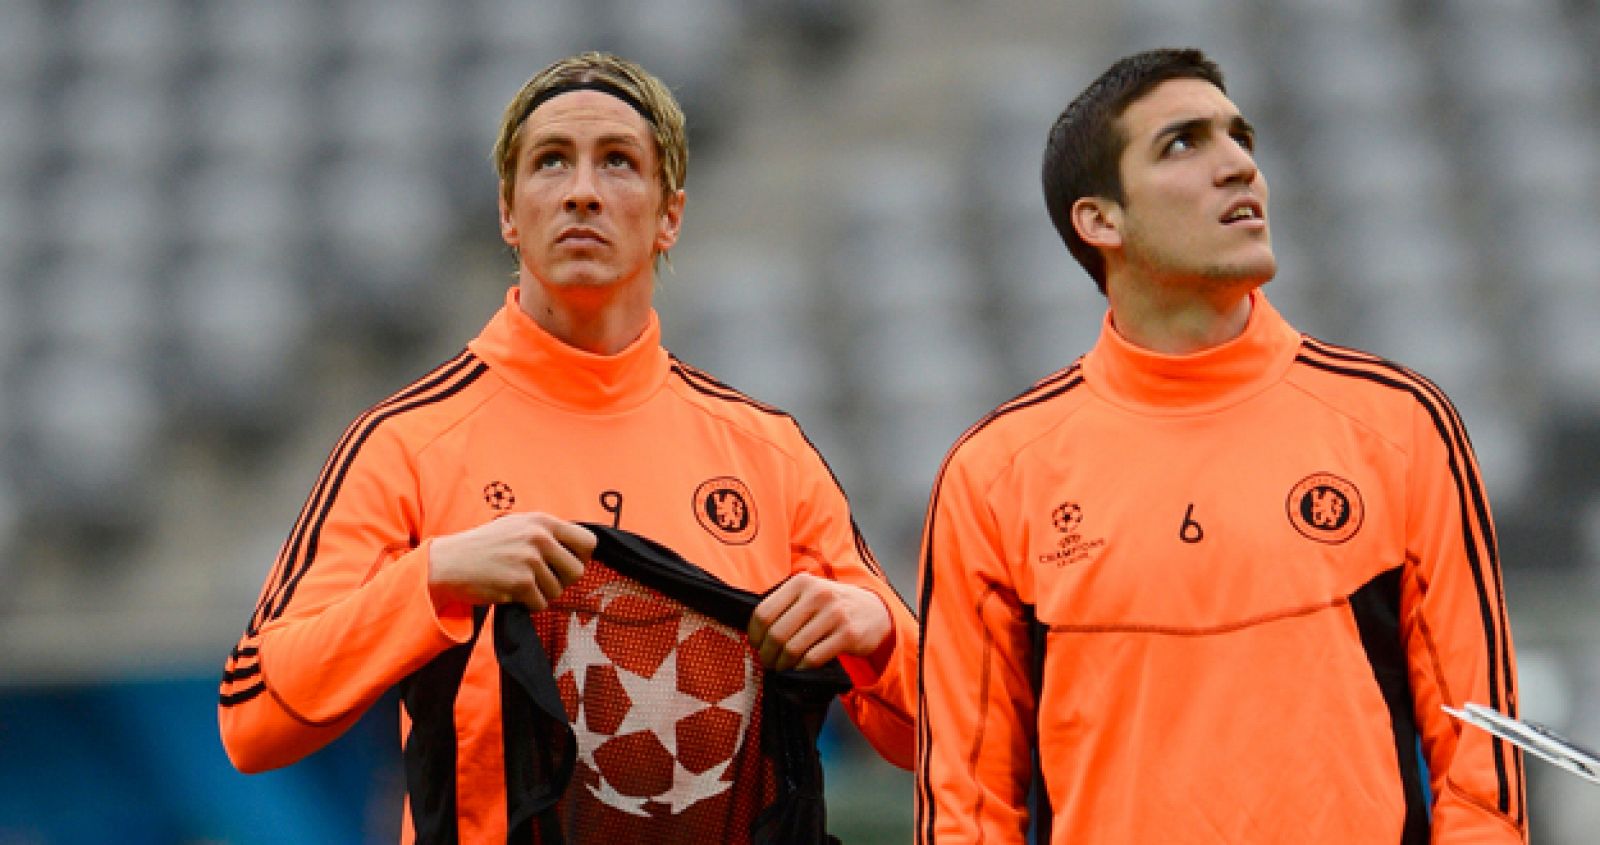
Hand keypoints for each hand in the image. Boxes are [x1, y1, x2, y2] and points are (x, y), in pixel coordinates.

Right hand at [427, 513, 594, 611]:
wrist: (449, 562)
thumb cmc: (485, 546)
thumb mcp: (518, 526)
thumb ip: (548, 534)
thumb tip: (584, 551)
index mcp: (543, 521)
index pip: (588, 542)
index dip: (581, 558)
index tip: (565, 563)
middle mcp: (539, 537)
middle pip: (577, 571)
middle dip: (562, 580)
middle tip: (540, 579)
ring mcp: (530, 560)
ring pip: (558, 591)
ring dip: (540, 593)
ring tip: (518, 582)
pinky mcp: (520, 583)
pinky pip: (541, 604)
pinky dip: (528, 604)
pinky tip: (511, 592)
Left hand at [747, 573, 890, 670]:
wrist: (875, 611)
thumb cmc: (833, 606)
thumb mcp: (809, 593)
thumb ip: (785, 605)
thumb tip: (755, 633)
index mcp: (801, 582)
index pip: (764, 612)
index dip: (755, 634)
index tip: (756, 645)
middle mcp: (817, 594)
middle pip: (777, 633)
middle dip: (767, 654)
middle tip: (768, 663)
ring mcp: (834, 614)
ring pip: (793, 648)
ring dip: (782, 664)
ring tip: (781, 667)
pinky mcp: (847, 634)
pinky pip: (813, 658)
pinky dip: (801, 668)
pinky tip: (799, 669)